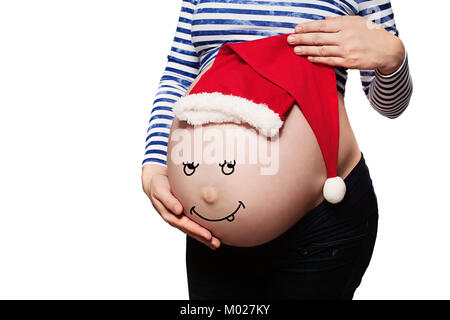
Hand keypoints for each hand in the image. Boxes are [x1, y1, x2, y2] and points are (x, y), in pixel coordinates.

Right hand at [142, 163, 220, 249]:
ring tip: (217, 244)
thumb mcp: (160, 191)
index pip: (186, 225)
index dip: (197, 231)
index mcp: (170, 215)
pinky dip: (204, 229)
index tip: (208, 236)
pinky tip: (213, 234)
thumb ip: (168, 201)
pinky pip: (195, 223)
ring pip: (194, 230)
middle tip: (216, 244)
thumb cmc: (158, 185)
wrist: (156, 181)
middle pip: (191, 231)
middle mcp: (177, 219)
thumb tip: (178, 211)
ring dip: (205, 238)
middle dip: (204, 238)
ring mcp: (181, 217)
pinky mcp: (185, 213)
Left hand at [287, 15, 404, 74]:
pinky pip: (330, 61)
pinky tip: (309, 58)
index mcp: (346, 24)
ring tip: (295, 50)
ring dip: (306, 50)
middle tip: (289, 39)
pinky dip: (318, 59)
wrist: (388, 50)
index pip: (322, 25)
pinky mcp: (349, 62)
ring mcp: (347, 50)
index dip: (308, 27)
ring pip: (322, 50)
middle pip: (319, 38)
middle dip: (302, 38)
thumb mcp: (356, 23)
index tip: (296, 28)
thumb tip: (323, 21)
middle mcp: (346, 37)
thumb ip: (339, 22)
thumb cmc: (371, 34)